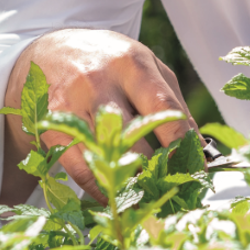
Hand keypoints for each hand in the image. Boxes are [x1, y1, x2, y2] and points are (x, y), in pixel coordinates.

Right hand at [0, 28, 195, 204]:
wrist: (50, 52)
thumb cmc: (109, 61)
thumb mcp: (145, 65)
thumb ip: (173, 102)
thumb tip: (199, 148)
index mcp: (131, 64)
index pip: (163, 110)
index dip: (183, 145)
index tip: (197, 171)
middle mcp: (99, 82)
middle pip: (134, 139)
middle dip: (157, 170)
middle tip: (173, 190)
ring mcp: (71, 105)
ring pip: (106, 158)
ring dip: (131, 184)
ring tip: (148, 198)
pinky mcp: (52, 127)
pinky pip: (81, 170)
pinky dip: (102, 190)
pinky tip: (116, 196)